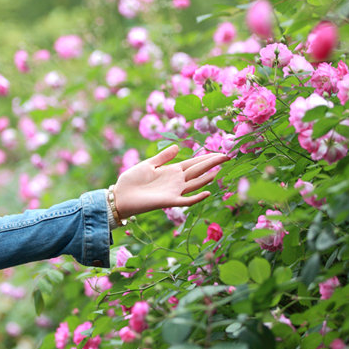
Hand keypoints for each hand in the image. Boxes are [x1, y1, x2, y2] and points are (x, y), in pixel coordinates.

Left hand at [113, 145, 227, 218]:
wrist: (120, 195)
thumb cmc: (132, 180)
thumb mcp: (148, 164)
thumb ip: (163, 157)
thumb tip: (177, 147)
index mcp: (171, 170)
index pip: (194, 163)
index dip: (207, 158)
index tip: (221, 152)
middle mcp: (176, 180)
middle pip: (198, 170)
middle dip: (212, 163)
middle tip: (228, 156)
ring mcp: (174, 191)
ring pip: (196, 183)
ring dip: (208, 177)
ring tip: (221, 170)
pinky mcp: (169, 201)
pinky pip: (186, 200)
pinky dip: (197, 197)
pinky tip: (208, 192)